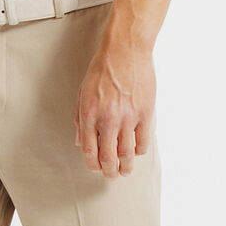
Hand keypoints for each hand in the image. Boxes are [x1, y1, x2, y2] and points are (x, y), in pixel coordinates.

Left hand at [75, 42, 154, 176]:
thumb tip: (80, 142)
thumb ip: (80, 119)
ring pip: (127, 153)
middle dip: (110, 171)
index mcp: (89, 114)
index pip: (89, 151)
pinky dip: (139, 151)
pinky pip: (143, 141)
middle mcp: (107, 119)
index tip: (96, 169)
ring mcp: (128, 117)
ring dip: (126, 167)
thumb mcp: (83, 93)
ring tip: (126, 171)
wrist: (125, 50)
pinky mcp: (145, 113)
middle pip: (108, 157)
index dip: (93, 165)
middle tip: (112, 175)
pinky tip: (137, 152)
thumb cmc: (102, 69)